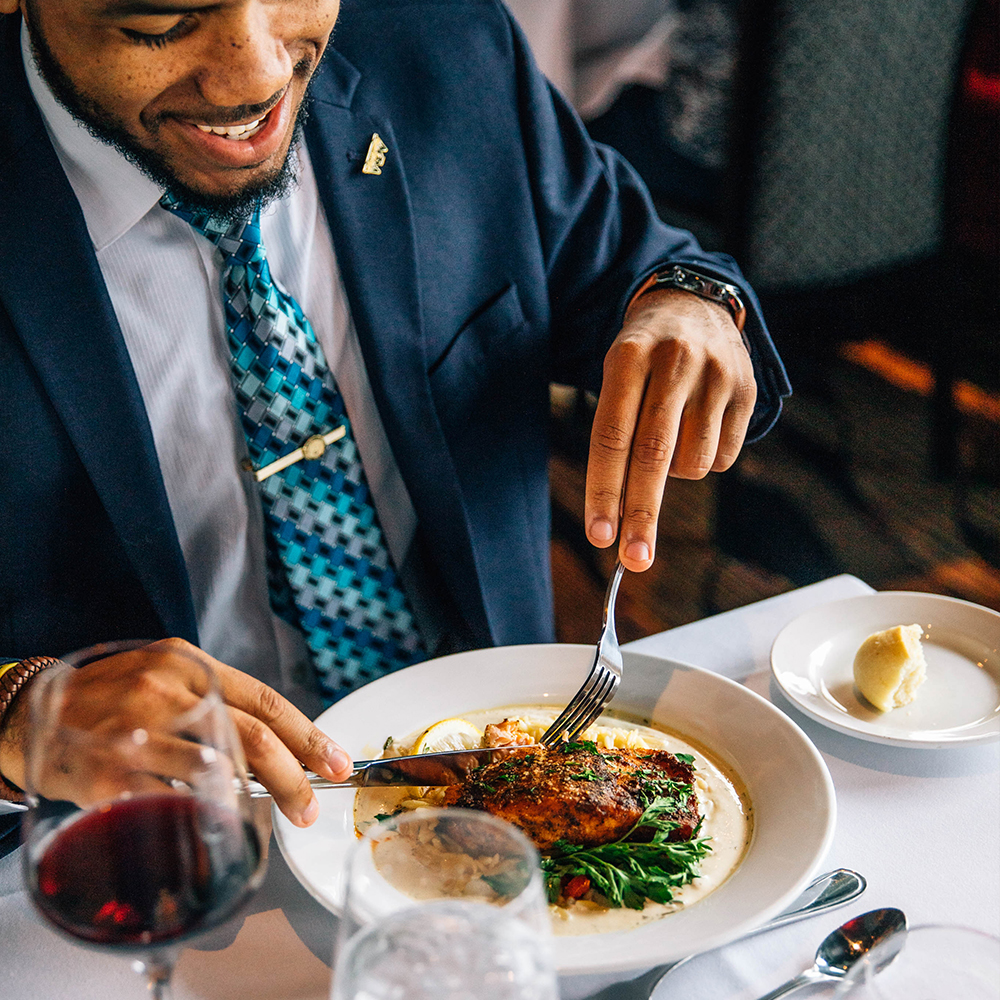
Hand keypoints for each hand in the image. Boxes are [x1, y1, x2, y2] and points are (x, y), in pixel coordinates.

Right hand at [0, 639, 350, 826]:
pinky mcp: (111, 773)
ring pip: (218, 771)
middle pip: (251, 737)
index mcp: (187, 664)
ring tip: (275, 816)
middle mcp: (166, 691)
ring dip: (256, 800)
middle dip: (294, 776)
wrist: (28, 713)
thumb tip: (273, 746)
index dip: (307, 734)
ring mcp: (137, 732)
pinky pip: (172, 802)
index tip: (336, 762)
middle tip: (312, 806)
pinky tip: (216, 823)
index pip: (263, 700)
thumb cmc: (108, 699)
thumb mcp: (162, 679)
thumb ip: (212, 703)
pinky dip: (201, 815)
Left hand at [585, 287, 756, 570]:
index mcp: (630, 356)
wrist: (695, 302)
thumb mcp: (617, 374)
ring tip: (669, 441)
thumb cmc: (642, 355)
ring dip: (674, 475)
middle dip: (642, 515)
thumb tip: (620, 515)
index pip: (612, 436)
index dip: (604, 491)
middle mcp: (675, 362)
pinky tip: (696, 429)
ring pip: (693, 463)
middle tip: (633, 560)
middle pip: (654, 455)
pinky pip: (722, 457)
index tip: (599, 537)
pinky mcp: (748, 389)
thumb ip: (618, 432)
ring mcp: (717, 375)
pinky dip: (704, 461)